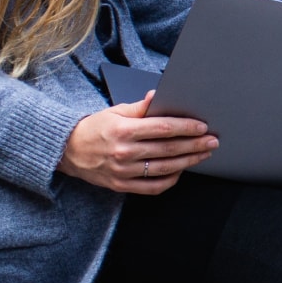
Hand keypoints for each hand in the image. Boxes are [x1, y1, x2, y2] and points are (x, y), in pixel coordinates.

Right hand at [57, 94, 218, 193]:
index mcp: (124, 130)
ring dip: (189, 161)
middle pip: (168, 149)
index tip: (202, 126)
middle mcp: (125, 153)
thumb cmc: (95, 128)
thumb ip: (140, 107)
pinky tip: (181, 170)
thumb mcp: (115, 111)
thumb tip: (158, 95)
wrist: (68, 151)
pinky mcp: (122, 186)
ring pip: (165, 169)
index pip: (163, 128)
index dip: (186, 127)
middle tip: (213, 140)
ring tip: (204, 154)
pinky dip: (171, 179)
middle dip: (195, 144)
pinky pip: (153, 187)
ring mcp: (124, 172)